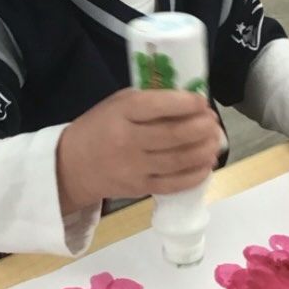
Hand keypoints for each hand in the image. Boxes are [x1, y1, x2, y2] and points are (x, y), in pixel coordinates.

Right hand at [57, 88, 222, 212]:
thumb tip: (187, 100)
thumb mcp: (117, 104)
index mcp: (122, 113)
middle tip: (213, 121)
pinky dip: (195, 174)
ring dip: (204, 150)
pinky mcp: (141, 188)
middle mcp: (128, 141)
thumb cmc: (99, 126)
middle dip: (201, 127)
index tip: (202, 101)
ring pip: (178, 160)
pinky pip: (174, 183)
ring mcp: (135, 168)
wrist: (72, 166)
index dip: (185, 103)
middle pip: (173, 135)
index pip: (158, 106)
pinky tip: (207, 164)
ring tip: (215, 141)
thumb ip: (149, 100)